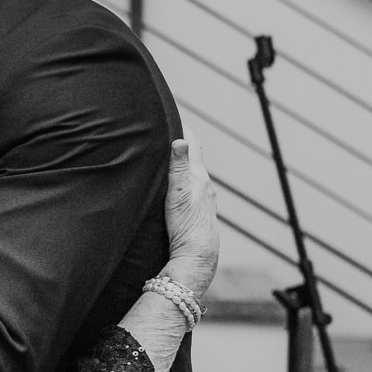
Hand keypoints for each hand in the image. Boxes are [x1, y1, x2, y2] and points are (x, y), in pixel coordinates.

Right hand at [162, 130, 219, 299]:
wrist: (197, 257)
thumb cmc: (186, 227)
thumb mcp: (178, 194)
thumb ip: (178, 167)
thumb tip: (181, 139)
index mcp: (198, 177)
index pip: (192, 144)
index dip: (182, 128)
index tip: (171, 114)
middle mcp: (204, 185)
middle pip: (193, 156)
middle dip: (181, 142)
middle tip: (166, 129)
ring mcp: (203, 199)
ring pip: (192, 173)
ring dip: (182, 162)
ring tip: (168, 154)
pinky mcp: (199, 211)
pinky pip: (191, 187)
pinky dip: (183, 179)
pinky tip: (175, 185)